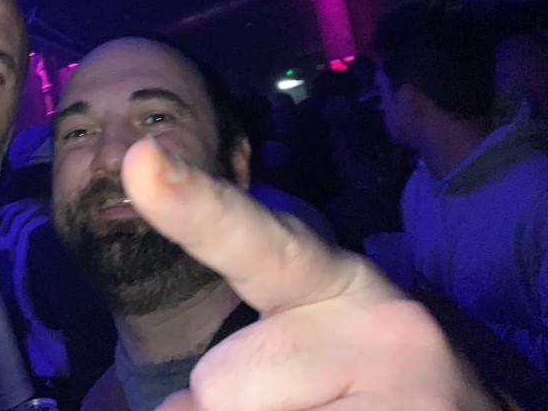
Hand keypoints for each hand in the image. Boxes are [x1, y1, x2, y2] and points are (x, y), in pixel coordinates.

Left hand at [121, 137, 499, 410]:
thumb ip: (241, 362)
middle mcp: (378, 320)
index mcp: (334, 279)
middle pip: (220, 383)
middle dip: (239, 408)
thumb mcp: (308, 348)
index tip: (142, 160)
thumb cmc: (375, 383)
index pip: (253, 240)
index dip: (195, 206)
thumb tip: (174, 410)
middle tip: (318, 398)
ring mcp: (405, 390)